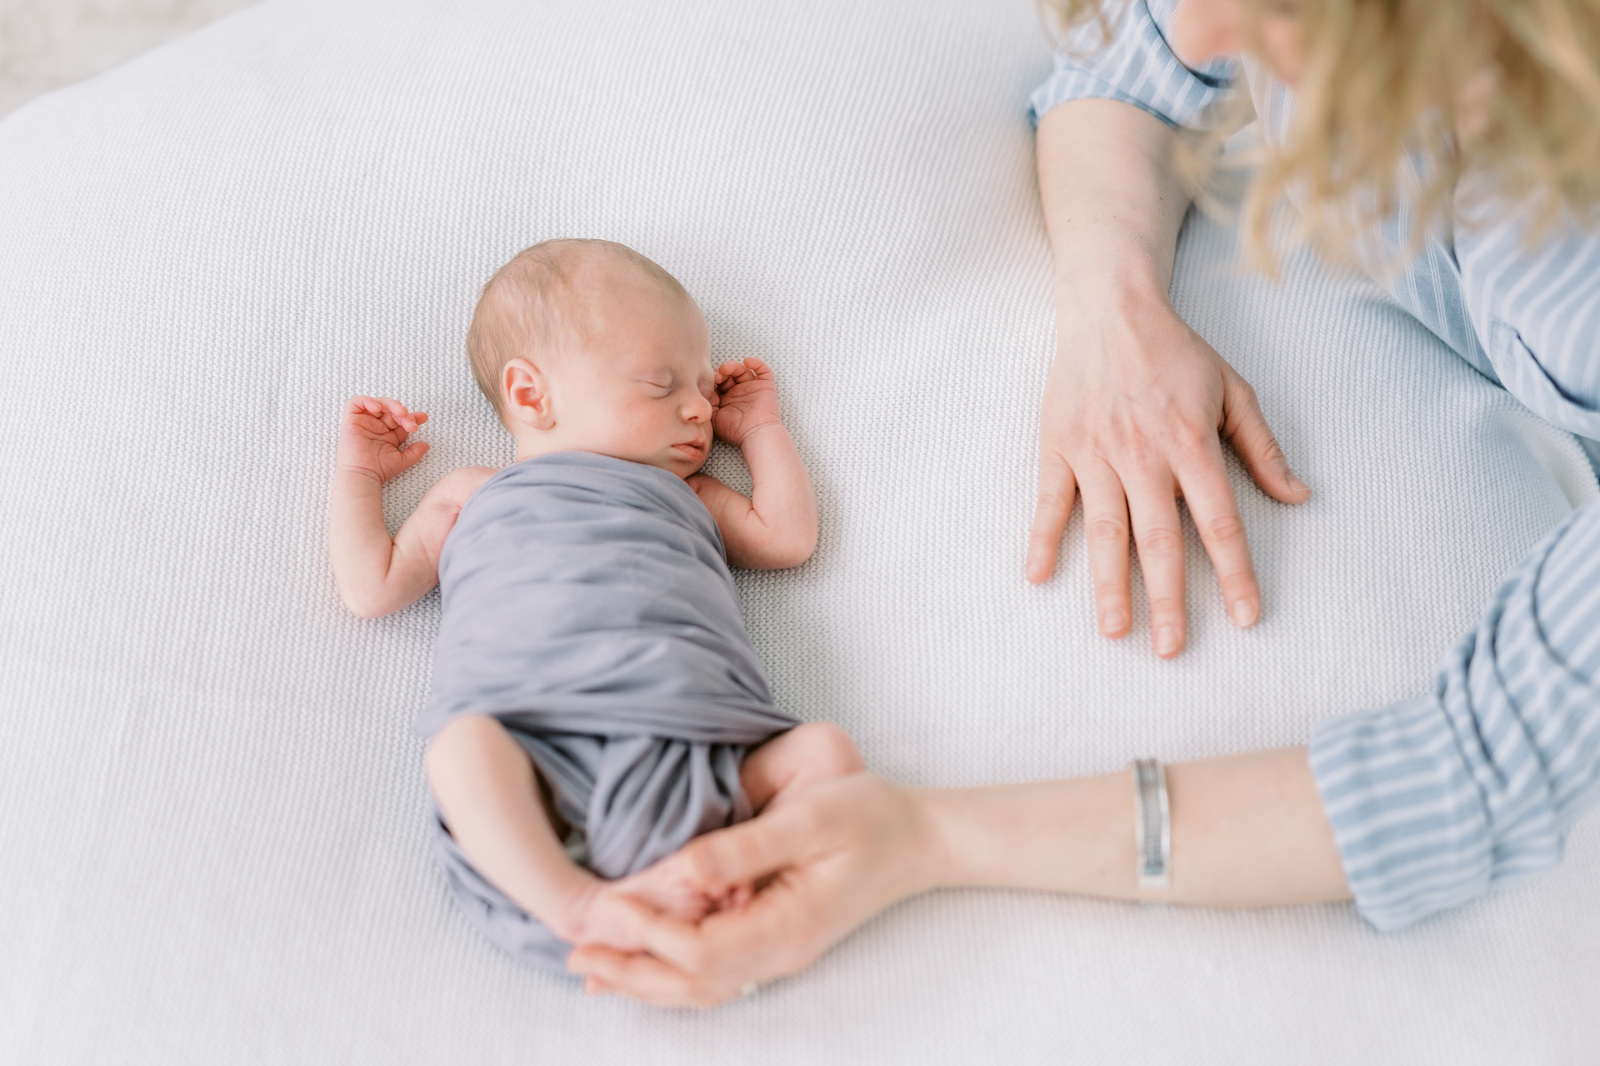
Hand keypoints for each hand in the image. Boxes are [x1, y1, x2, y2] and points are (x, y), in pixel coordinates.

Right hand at [337, 396, 429, 483]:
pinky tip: (378, 409)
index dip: (412, 417)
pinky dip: (367, 401)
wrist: (363, 475)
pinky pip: (355, 404)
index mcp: (388, 434)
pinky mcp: (351, 421)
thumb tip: (426, 445)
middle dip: (404, 413)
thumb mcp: (402, 460)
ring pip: (378, 404)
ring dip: (391, 405)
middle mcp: (376, 427)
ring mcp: (364, 423)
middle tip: (411, 422)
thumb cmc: (379, 470)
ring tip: (401, 412)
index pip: (401, 420)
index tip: (423, 418)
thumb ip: (414, 452)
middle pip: (391, 410)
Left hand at [566, 774, 935, 1006]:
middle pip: (693, 985)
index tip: (608, 904)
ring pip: (702, 988)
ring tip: (594, 967)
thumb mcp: (812, 818)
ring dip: (646, 980)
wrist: (918, 838)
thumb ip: (747, 846)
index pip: (702, 950)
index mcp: (789, 924)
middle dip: (632, 972)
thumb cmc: (869, 816)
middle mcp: (782, 951)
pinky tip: (644, 963)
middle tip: (576, 952)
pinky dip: (672, 974)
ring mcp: (781, 953)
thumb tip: (684, 867)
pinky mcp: (777, 942)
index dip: (649, 934)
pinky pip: (717, 975)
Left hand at [710, 357, 782, 446]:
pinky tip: (746, 362)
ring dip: (733, 366)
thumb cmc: (735, 430)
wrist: (756, 435)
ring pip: (743, 370)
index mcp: (726, 399)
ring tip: (726, 369)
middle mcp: (739, 393)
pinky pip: (763, 370)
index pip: (718, 383)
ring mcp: (752, 389)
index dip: (712, 379)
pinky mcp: (766, 387)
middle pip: (729, 374)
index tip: (707, 380)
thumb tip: (704, 389)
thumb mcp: (714, 417)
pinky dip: (756, 363)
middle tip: (716, 376)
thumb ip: (708, 402)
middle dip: (721, 372)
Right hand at [1026, 288, 1309, 656]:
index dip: (1235, 573)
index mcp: (1191, 445)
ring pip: (1106, 531)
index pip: (1219, 522)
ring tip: (1115, 632)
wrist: (1110, 307)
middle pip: (1159, 540)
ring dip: (1110, 585)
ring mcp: (1096, 454)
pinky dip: (1043, 538)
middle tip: (1172, 650)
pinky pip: (1050, 500)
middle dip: (1169, 600)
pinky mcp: (1059, 447)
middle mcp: (1144, 456)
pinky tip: (1038, 576)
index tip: (1247, 616)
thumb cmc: (1175, 352)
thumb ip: (1263, 448)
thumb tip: (1298, 497)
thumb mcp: (1233, 391)